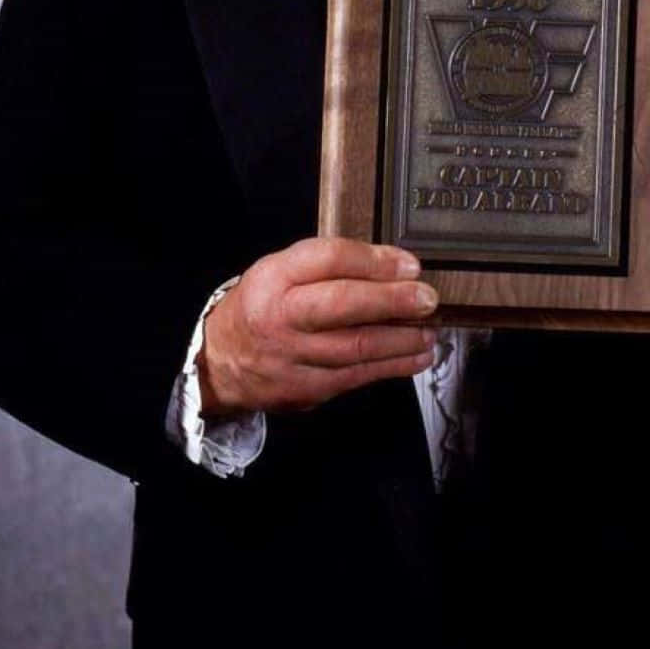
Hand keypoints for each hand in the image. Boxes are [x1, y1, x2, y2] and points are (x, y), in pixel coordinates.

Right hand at [198, 237, 437, 415]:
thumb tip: (393, 265)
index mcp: (274, 277)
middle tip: (427, 299)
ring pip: (355, 347)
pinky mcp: (306, 389)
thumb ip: (330, 264)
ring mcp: (293, 357)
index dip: (374, 261)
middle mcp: (281, 316)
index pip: (328, 259)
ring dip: (402, 339)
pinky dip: (392, 366)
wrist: (219, 362)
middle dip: (392, 301)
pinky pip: (356, 376)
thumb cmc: (263, 307)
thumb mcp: (282, 271)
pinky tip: (416, 357)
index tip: (410, 265)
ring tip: (430, 330)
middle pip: (342, 304)